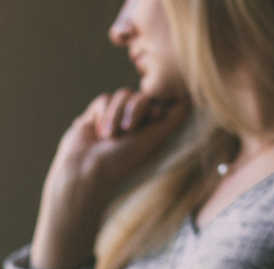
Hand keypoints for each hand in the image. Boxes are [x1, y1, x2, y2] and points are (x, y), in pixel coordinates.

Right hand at [31, 89, 189, 268]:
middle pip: (142, 96)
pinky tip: (97, 132)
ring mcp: (114, 118)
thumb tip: (188, 99)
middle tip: (128, 130)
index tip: (153, 118)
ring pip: (123, 94)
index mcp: (150, 130)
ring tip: (108, 136)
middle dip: (135, 109)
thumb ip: (172, 119)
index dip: (156, 107)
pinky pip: (104, 99)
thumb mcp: (154, 139)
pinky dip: (102, 114)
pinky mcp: (96, 115)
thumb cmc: (122, 160)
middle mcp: (134, 123)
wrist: (85, 169)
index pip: (160, 103)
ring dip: (116, 114)